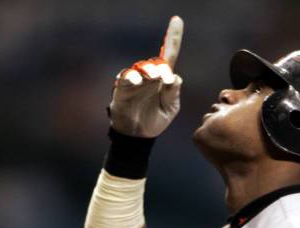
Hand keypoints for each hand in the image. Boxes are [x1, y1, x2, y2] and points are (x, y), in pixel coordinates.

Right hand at [109, 15, 183, 137]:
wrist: (138, 135)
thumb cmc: (155, 120)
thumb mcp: (170, 108)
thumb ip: (174, 94)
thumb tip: (175, 78)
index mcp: (163, 78)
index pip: (169, 54)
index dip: (172, 37)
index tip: (176, 20)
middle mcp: (149, 75)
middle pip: (156, 62)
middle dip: (161, 67)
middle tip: (165, 77)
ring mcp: (135, 80)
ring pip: (142, 67)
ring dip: (149, 70)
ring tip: (155, 78)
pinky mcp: (123, 87)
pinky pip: (126, 77)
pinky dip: (132, 77)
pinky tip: (138, 81)